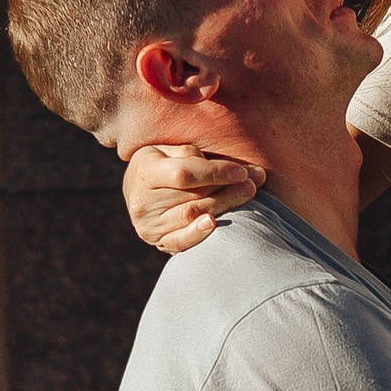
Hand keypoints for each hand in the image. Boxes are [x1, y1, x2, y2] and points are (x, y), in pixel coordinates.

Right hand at [122, 140, 258, 256]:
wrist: (136, 189)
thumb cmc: (161, 162)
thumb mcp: (168, 148)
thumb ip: (191, 154)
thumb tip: (223, 167)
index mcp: (144, 170)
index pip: (184, 174)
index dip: (215, 172)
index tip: (241, 171)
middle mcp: (143, 201)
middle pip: (193, 198)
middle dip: (228, 189)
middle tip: (254, 182)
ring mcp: (149, 224)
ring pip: (192, 216)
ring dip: (225, 206)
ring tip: (247, 194)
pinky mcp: (157, 241)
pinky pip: (179, 241)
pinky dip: (198, 234)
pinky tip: (214, 224)